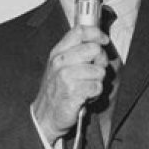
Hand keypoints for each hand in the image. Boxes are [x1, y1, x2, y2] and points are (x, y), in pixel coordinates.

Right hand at [31, 24, 109, 143]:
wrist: (45, 116)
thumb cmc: (56, 91)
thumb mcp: (60, 66)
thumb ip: (76, 52)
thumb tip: (98, 42)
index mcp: (58, 52)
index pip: (79, 32)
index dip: (96, 34)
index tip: (103, 40)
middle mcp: (60, 62)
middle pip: (94, 49)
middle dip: (101, 61)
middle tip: (95, 71)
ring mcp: (65, 76)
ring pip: (99, 71)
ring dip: (97, 81)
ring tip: (86, 87)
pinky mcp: (73, 92)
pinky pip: (97, 87)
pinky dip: (95, 93)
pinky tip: (86, 96)